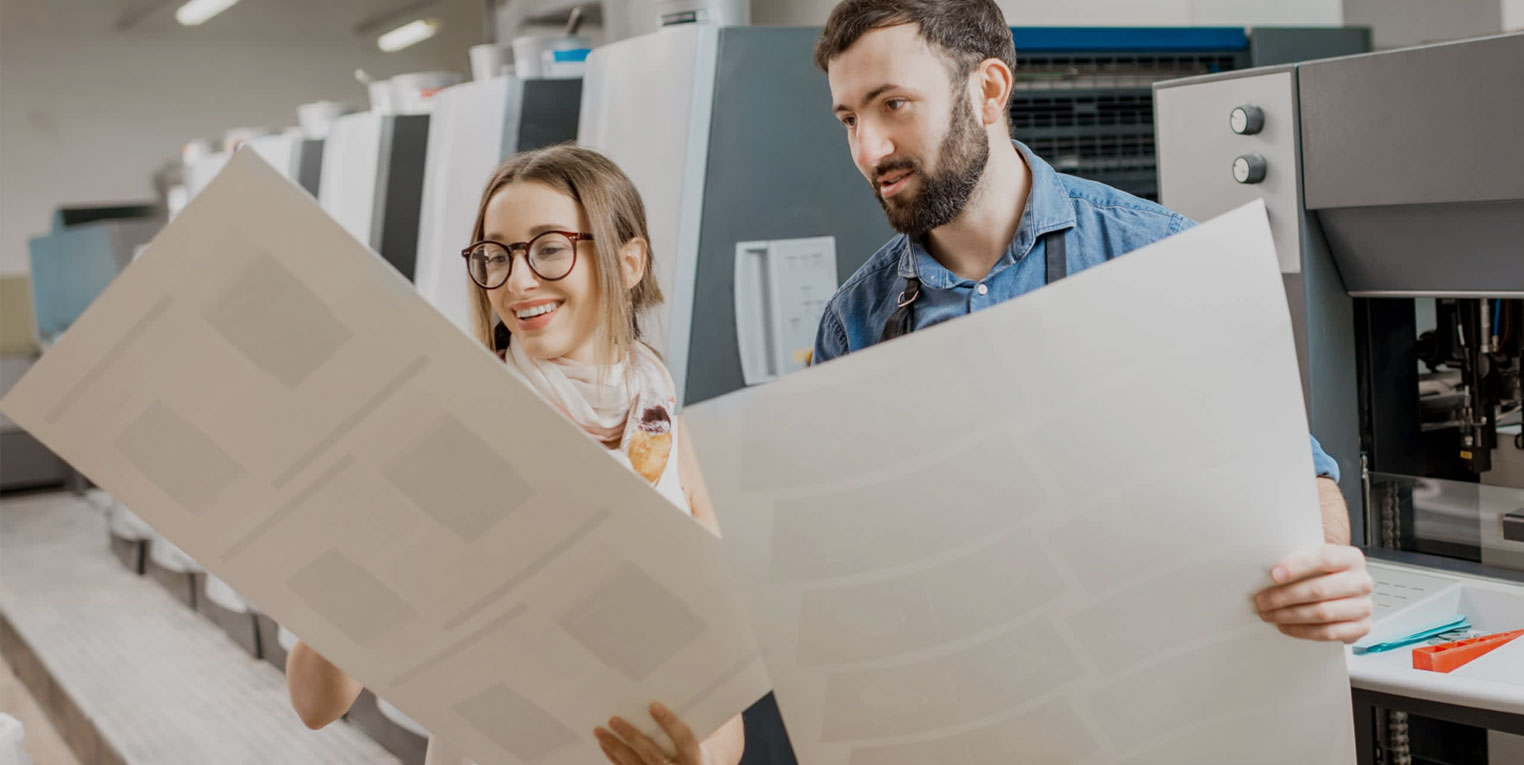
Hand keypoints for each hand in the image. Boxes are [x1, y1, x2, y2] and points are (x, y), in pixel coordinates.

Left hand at [595, 703, 706, 764]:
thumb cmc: (692, 754)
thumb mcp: (698, 743)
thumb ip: (684, 725)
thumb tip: (657, 699)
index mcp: (694, 758)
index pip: (684, 739)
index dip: (669, 723)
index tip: (653, 706)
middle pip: (651, 752)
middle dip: (631, 736)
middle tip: (613, 720)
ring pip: (634, 763)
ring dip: (615, 746)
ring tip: (599, 731)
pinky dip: (614, 757)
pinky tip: (604, 745)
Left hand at [1255, 543, 1373, 642]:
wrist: (1345, 593)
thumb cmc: (1324, 574)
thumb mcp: (1315, 559)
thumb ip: (1299, 560)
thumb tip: (1268, 570)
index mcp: (1352, 558)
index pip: (1324, 558)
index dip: (1298, 567)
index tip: (1275, 575)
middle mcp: (1362, 582)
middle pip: (1319, 590)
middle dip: (1285, 597)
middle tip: (1263, 601)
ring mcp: (1364, 606)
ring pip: (1322, 613)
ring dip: (1290, 616)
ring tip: (1269, 614)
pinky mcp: (1362, 627)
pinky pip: (1328, 633)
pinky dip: (1302, 631)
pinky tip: (1285, 626)